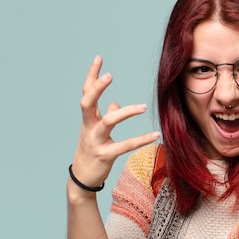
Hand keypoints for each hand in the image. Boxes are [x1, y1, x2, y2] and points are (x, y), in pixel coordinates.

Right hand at [70, 56, 159, 192]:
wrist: (82, 180)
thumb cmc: (91, 152)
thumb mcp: (96, 132)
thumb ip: (105, 115)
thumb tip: (115, 103)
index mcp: (87, 119)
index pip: (86, 92)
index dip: (91, 75)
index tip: (99, 58)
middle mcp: (88, 127)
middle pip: (87, 102)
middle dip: (97, 88)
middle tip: (110, 75)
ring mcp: (95, 141)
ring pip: (108, 122)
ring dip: (125, 112)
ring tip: (143, 107)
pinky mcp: (105, 155)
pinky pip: (125, 145)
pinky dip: (141, 139)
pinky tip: (155, 135)